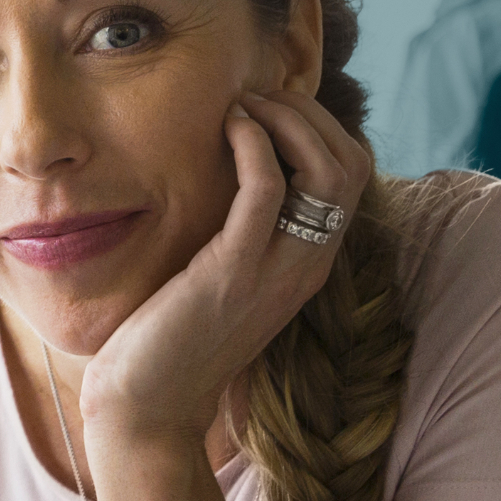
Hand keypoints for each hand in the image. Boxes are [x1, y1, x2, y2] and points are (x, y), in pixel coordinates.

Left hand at [78, 87, 366, 450]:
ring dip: (288, 119)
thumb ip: (243, 231)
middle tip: (258, 96)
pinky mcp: (234, 272)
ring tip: (245, 104)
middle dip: (310, 113)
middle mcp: (307, 265)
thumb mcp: (224, 273)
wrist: (148, 404)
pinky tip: (228, 128)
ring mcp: (277, 270)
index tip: (270, 106)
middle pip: (351, 163)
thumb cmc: (173, 335)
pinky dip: (254, 144)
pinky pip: (267, 189)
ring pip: (327, 171)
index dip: (320, 126)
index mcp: (308, 262)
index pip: (353, 174)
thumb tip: (236, 172)